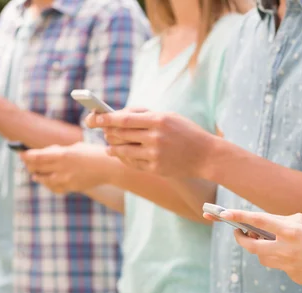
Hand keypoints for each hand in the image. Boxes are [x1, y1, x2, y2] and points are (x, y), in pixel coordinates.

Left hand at [20, 142, 114, 193]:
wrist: (108, 168)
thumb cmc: (91, 153)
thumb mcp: (74, 147)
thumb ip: (58, 151)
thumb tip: (44, 154)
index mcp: (62, 154)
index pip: (37, 157)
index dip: (26, 156)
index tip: (21, 154)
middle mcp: (62, 168)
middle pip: (37, 168)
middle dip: (30, 165)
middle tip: (27, 162)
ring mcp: (66, 180)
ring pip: (43, 180)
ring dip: (38, 176)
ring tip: (35, 174)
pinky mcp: (71, 188)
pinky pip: (54, 188)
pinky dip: (49, 184)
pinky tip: (48, 181)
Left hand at [86, 110, 215, 177]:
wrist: (207, 156)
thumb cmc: (186, 132)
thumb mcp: (169, 116)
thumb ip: (145, 115)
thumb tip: (118, 116)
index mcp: (159, 120)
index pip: (124, 119)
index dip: (105, 119)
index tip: (93, 118)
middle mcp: (155, 137)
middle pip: (120, 135)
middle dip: (107, 132)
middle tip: (101, 130)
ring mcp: (155, 155)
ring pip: (123, 151)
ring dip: (112, 147)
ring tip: (109, 145)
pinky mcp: (156, 169)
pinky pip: (132, 163)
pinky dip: (124, 158)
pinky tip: (120, 154)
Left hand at [215, 210, 301, 286]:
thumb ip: (295, 227)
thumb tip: (282, 231)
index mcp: (292, 233)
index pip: (259, 222)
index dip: (240, 216)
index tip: (226, 214)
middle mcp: (286, 250)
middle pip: (253, 247)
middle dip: (242, 240)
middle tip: (240, 233)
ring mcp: (288, 267)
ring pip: (264, 259)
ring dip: (261, 250)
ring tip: (266, 241)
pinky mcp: (294, 277)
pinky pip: (282, 266)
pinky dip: (283, 259)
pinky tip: (298, 256)